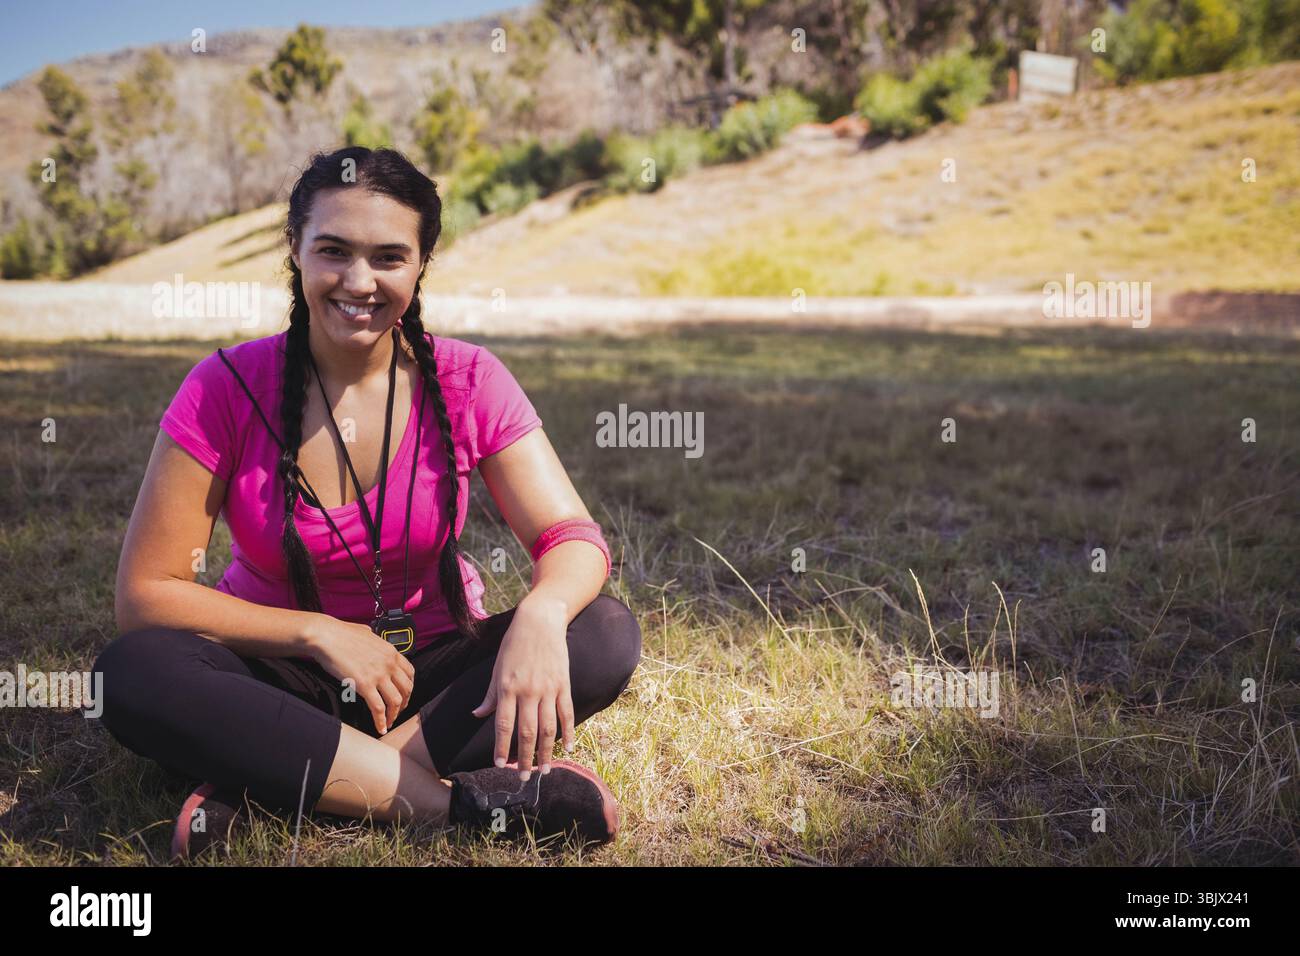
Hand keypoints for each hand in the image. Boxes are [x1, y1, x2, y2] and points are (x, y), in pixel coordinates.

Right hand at [306, 614, 414, 734]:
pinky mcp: (365, 685)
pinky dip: (381, 721)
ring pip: (395, 701)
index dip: (408, 687)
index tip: (403, 695)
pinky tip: (380, 728)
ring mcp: (378, 675)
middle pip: (406, 689)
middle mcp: (389, 663)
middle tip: (397, 711)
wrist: (326, 636)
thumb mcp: (366, 632)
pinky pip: (378, 708)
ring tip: (389, 722)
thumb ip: (373, 639)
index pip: (410, 673)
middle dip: (404, 703)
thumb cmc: (341, 633)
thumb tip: (371, 637)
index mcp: (391, 651)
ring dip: (394, 715)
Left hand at [471, 598, 573, 779]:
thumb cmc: (514, 644)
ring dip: (547, 752)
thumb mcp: (497, 667)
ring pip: (549, 728)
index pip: (503, 725)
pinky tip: (568, 748)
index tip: (500, 765)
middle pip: (527, 732)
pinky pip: (567, 713)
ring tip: (545, 770)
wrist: (540, 621)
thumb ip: (490, 695)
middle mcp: (528, 691)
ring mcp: (548, 688)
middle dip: (526, 758)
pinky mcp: (564, 684)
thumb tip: (477, 715)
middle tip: (525, 777)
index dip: (501, 747)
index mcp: (508, 687)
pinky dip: (569, 732)